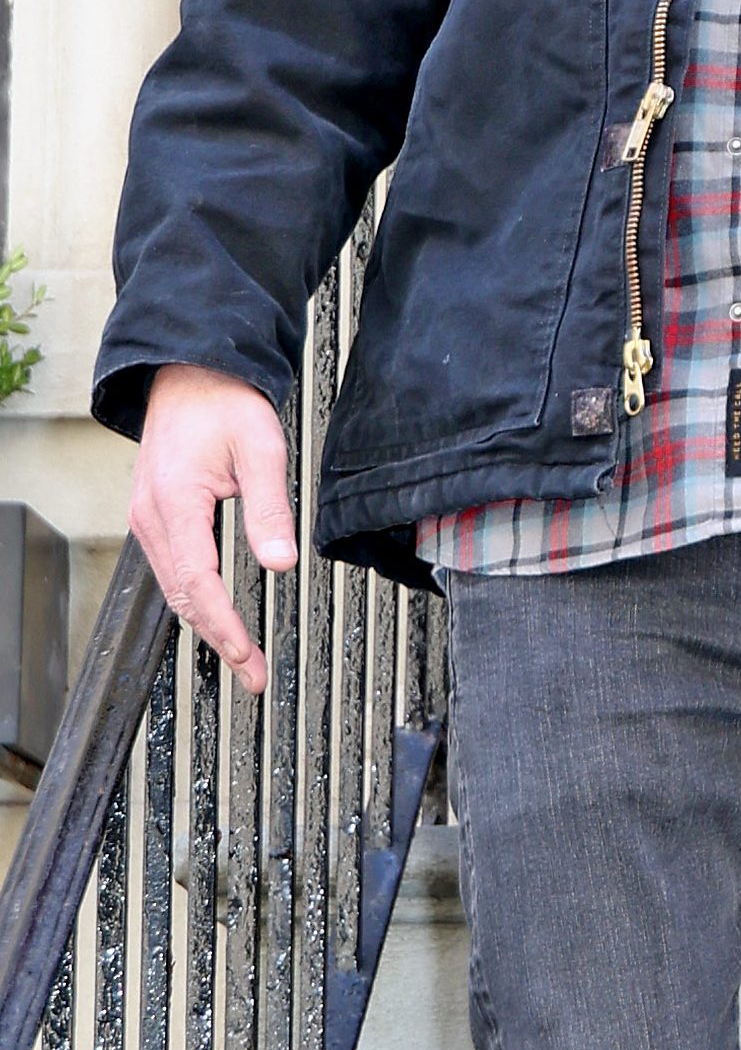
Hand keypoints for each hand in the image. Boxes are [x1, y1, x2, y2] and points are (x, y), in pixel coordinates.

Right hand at [130, 366, 296, 692]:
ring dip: (206, 624)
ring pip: (174, 588)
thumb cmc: (225, 405)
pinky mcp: (155, 517)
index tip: (247, 656)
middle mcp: (152, 516)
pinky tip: (218, 619)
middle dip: (218, 640)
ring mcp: (148, 518)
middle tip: (252, 676)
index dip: (223, 625)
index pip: (198, 582)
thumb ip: (271, 508)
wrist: (191, 374)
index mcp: (176, 502)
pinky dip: (195, 600)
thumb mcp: (262, 448)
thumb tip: (283, 562)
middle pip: (183, 596)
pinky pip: (173, 570)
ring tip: (243, 659)